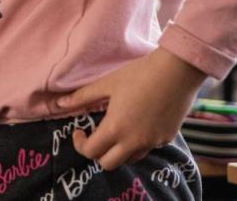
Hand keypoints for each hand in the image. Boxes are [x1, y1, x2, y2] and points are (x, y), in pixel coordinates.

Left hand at [57, 48, 205, 170]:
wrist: (178, 71)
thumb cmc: (139, 74)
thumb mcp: (107, 84)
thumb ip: (82, 97)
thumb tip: (58, 104)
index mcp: (116, 128)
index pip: (91, 152)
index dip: (80, 144)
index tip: (80, 131)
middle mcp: (134, 141)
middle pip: (108, 164)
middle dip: (97, 153)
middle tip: (95, 135)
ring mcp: (153, 142)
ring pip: (129, 159)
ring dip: (118, 151)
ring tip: (115, 130)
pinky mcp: (167, 138)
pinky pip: (147, 148)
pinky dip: (137, 143)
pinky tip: (136, 124)